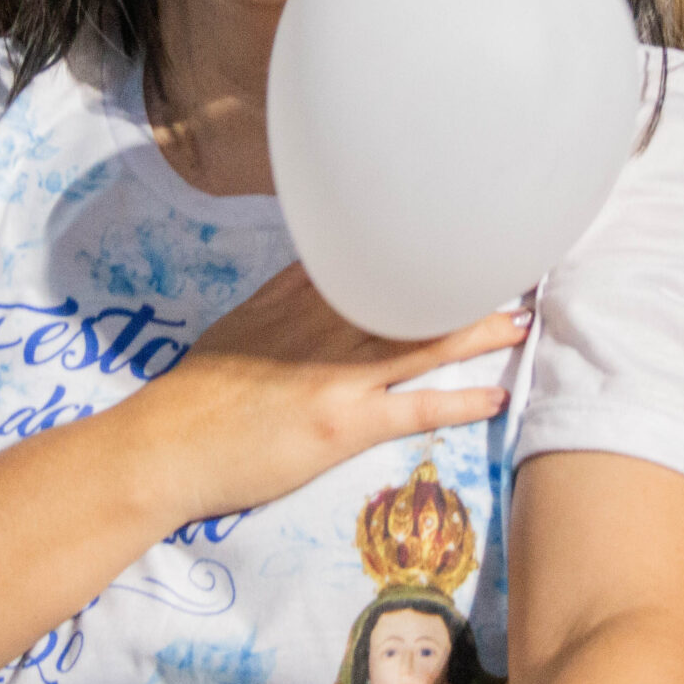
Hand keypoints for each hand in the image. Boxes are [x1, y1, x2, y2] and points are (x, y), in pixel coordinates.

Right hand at [129, 264, 529, 523]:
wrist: (164, 447)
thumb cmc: (194, 395)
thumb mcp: (239, 325)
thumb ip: (284, 297)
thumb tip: (320, 269)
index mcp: (297, 301)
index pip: (368, 264)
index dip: (417, 253)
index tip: (455, 236)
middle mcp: (323, 328)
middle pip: (407, 297)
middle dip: (460, 284)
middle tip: (508, 268)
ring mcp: (336, 375)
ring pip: (422, 345)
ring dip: (476, 333)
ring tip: (520, 321)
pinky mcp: (341, 424)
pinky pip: (412, 410)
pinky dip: (457, 403)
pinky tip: (492, 398)